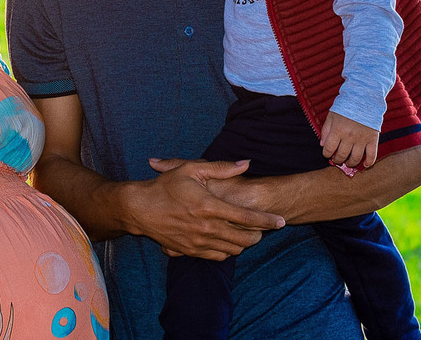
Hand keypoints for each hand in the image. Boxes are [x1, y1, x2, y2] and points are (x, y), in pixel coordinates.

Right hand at [131, 158, 284, 260]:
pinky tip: (227, 241)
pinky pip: (218, 257)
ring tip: (245, 233)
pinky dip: (228, 251)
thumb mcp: (191, 170)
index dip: (267, 221)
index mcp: (209, 206)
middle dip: (259, 235)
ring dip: (244, 243)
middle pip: (245, 240)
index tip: (281, 221)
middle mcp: (206, 228)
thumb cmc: (165, 186)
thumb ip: (221, 167)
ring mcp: (198, 242)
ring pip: (233, 250)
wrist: (139, 209)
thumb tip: (245, 163)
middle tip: (262, 228)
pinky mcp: (191, 251)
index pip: (247, 218)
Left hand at [320, 112, 379, 168]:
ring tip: (348, 163)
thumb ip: (326, 131)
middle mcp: (349, 137)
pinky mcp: (373, 139)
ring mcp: (362, 139)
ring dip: (351, 163)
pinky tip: (365, 165)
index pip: (329, 149)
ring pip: (356, 158)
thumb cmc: (345, 107)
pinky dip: (369, 162)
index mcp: (337, 131)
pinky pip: (372, 155)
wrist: (364, 98)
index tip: (327, 155)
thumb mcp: (331, 116)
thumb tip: (322, 145)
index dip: (327, 154)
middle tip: (337, 160)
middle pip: (342, 155)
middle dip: (338, 160)